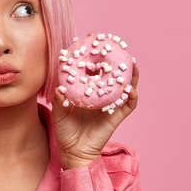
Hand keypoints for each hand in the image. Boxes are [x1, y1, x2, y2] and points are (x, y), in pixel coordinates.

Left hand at [51, 51, 139, 169]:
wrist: (73, 152)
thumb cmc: (65, 131)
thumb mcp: (58, 112)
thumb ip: (59, 100)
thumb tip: (60, 88)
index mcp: (86, 91)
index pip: (91, 68)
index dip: (92, 53)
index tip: (91, 38)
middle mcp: (100, 96)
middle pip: (111, 73)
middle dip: (114, 58)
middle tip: (114, 44)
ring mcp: (110, 106)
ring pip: (124, 86)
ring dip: (130, 75)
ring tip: (132, 63)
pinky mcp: (116, 117)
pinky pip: (128, 106)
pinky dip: (131, 97)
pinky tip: (131, 90)